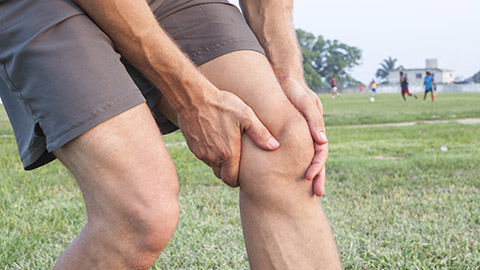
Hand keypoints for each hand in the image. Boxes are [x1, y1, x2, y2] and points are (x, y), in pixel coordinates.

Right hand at [177, 90, 279, 186]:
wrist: (193, 98)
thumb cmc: (222, 105)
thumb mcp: (246, 116)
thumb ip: (260, 133)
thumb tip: (275, 146)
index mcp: (227, 154)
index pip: (231, 181)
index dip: (238, 180)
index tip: (243, 172)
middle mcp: (212, 157)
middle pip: (221, 175)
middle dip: (229, 172)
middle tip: (237, 160)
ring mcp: (201, 153)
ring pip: (212, 166)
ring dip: (219, 162)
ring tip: (227, 147)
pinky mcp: (192, 146)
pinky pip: (203, 156)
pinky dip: (210, 153)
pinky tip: (216, 139)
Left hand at [281, 78, 327, 195]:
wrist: (282, 80)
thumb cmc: (294, 90)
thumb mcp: (305, 101)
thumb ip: (314, 119)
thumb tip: (322, 141)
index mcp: (317, 130)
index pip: (320, 153)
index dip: (317, 166)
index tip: (309, 177)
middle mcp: (310, 136)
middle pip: (316, 160)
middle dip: (317, 177)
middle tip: (316, 193)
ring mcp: (301, 137)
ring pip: (305, 159)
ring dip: (308, 174)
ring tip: (304, 191)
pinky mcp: (289, 137)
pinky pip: (292, 153)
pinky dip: (292, 165)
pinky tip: (286, 177)